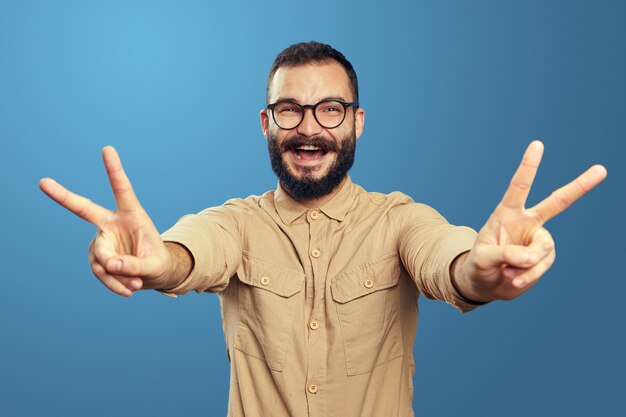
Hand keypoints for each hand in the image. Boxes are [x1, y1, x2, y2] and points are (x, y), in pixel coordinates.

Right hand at [40, 146, 172, 296]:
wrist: (153, 275)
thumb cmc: (159, 263)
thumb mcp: (155, 266)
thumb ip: (136, 265)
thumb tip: (110, 264)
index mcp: (132, 214)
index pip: (122, 190)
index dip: (114, 170)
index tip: (107, 149)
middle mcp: (111, 223)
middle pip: (84, 209)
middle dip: (62, 196)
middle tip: (43, 182)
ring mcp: (101, 240)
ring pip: (100, 258)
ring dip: (118, 276)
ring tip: (136, 285)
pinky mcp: (96, 257)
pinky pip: (100, 272)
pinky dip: (115, 284)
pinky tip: (129, 290)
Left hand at [455, 141, 606, 301]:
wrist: (485, 283)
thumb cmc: (478, 264)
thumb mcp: (482, 258)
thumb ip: (505, 254)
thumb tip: (533, 256)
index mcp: (507, 213)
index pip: (519, 186)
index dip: (529, 166)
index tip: (537, 144)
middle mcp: (527, 222)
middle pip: (557, 202)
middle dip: (580, 186)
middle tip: (602, 169)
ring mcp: (537, 240)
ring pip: (543, 250)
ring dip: (525, 266)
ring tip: (507, 273)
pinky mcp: (543, 258)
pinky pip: (541, 266)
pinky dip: (527, 276)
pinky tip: (514, 280)